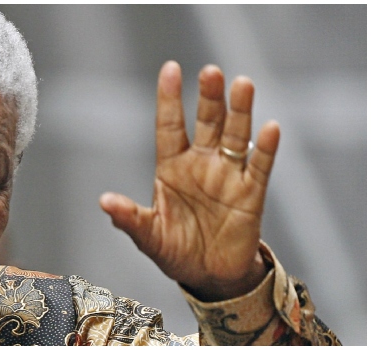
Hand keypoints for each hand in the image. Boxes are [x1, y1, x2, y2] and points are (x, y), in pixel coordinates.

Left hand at [100, 61, 279, 300]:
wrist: (208, 276)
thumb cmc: (175, 251)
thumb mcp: (148, 236)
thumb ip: (129, 218)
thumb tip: (105, 202)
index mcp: (172, 167)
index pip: (170, 126)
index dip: (169, 99)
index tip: (170, 69)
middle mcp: (201, 164)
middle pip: (207, 122)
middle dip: (209, 97)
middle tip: (210, 72)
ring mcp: (228, 176)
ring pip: (236, 136)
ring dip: (240, 111)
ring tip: (242, 84)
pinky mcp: (251, 194)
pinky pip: (260, 167)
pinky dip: (266, 148)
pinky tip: (270, 128)